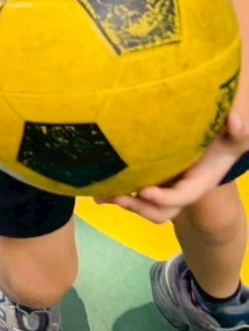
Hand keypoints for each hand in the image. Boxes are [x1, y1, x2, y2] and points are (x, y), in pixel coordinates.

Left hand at [103, 109, 247, 223]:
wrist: (212, 140)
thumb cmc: (224, 136)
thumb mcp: (234, 135)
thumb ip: (238, 130)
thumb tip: (234, 120)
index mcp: (198, 182)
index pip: (182, 196)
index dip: (165, 197)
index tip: (145, 190)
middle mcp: (179, 189)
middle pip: (160, 210)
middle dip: (139, 207)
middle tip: (117, 197)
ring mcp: (163, 186)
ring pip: (144, 205)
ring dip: (123, 202)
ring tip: (100, 197)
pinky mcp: (149, 178)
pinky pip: (132, 192)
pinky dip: (114, 192)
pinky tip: (95, 191)